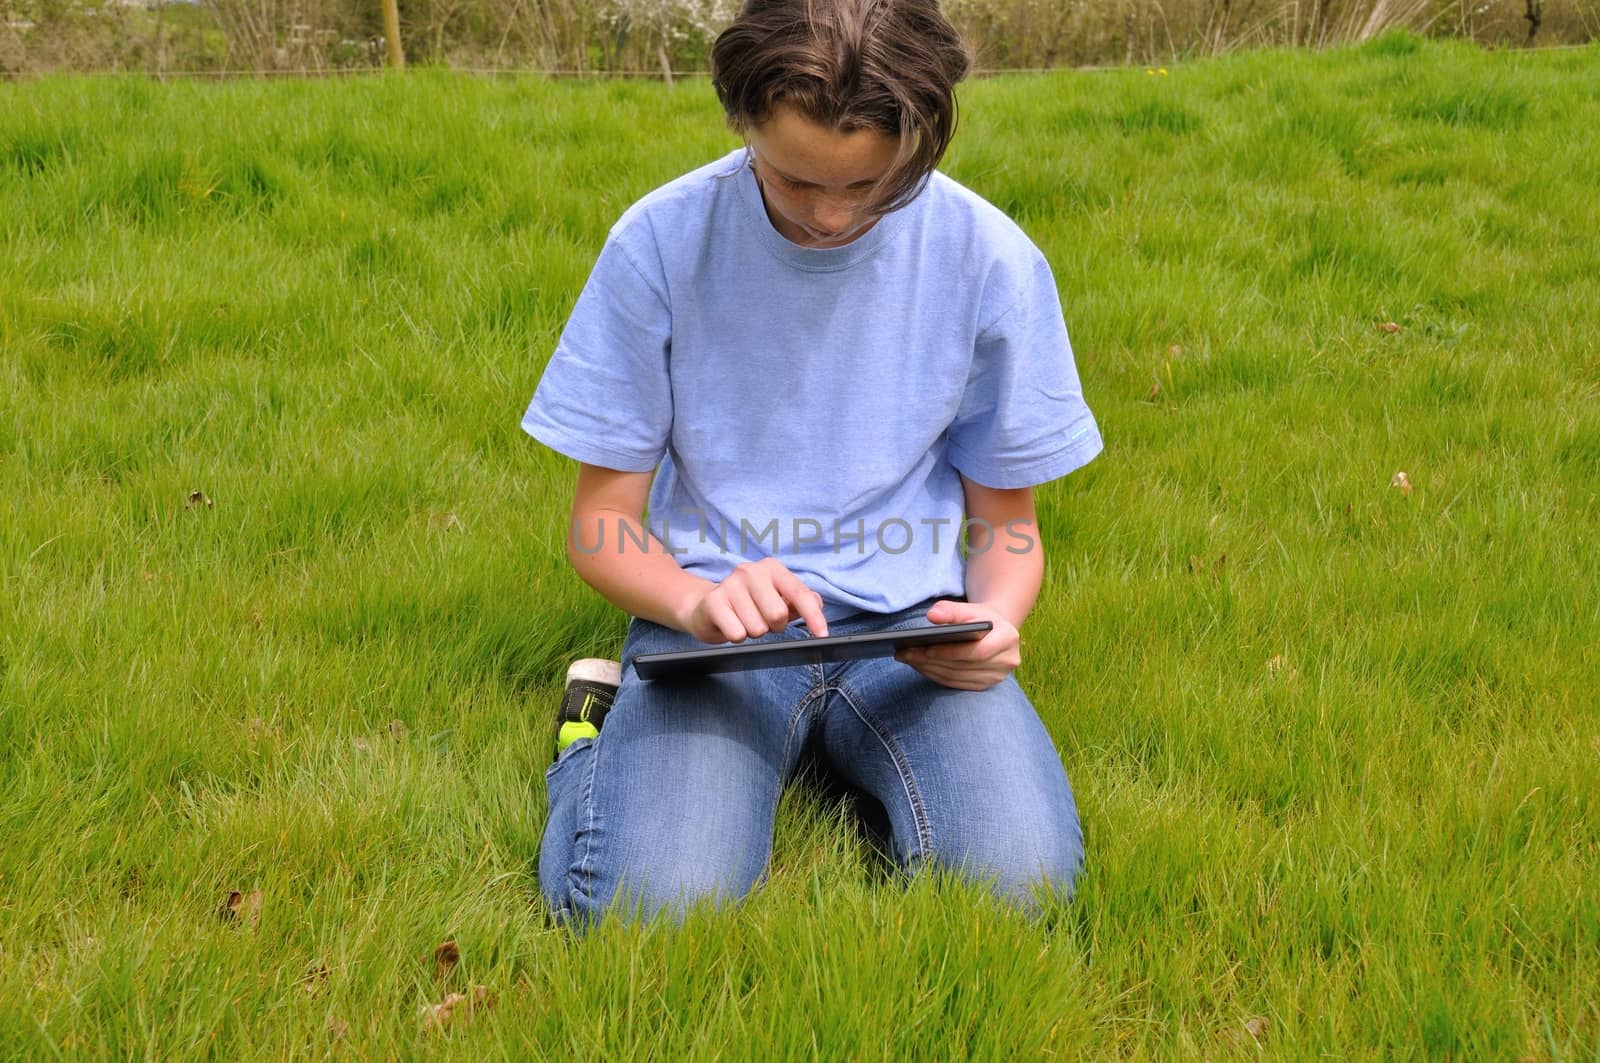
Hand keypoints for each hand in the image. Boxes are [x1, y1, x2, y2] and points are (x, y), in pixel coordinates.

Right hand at [681, 557, 829, 643]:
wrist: (706, 607)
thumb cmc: (748, 604)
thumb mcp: (777, 599)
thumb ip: (801, 600)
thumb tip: (816, 603)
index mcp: (772, 568)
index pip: (800, 594)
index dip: (814, 617)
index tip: (822, 635)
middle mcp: (750, 571)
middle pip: (778, 615)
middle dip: (774, 626)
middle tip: (762, 620)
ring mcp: (730, 584)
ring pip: (757, 628)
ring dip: (753, 632)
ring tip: (743, 621)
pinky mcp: (713, 601)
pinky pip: (737, 634)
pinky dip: (736, 636)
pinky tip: (730, 625)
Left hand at [894, 599, 1019, 689]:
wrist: (996, 630)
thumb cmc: (981, 617)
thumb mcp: (970, 608)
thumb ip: (951, 610)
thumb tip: (932, 615)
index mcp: (1007, 638)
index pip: (978, 652)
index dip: (952, 652)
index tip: (927, 649)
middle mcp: (1006, 662)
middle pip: (963, 666)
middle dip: (931, 660)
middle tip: (905, 653)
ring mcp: (996, 677)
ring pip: (956, 677)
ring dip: (929, 669)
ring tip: (907, 658)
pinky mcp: (984, 686)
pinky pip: (955, 683)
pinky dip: (935, 675)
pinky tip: (918, 666)